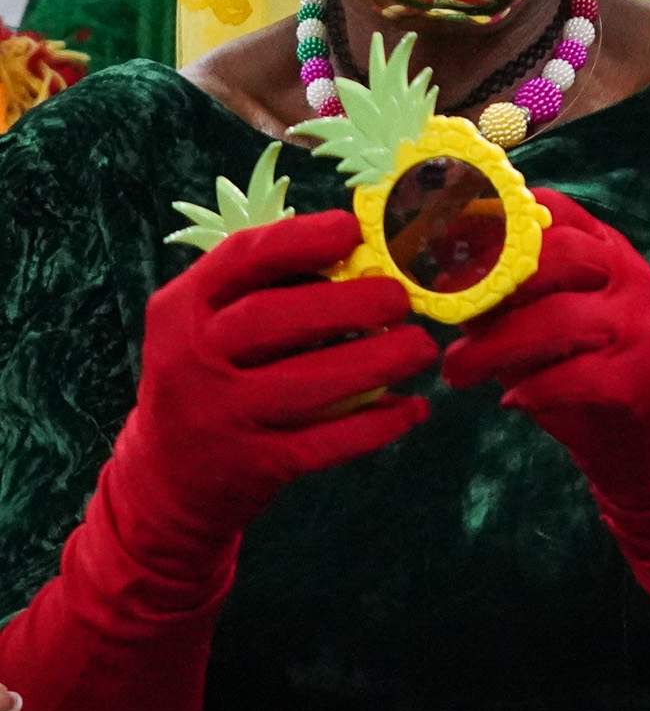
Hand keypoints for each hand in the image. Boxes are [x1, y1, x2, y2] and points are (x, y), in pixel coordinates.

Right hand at [122, 210, 439, 545]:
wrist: (167, 481)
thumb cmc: (209, 380)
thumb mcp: (209, 328)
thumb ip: (267, 289)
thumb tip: (362, 250)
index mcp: (182, 311)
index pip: (240, 260)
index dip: (300, 239)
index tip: (353, 230)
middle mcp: (191, 359)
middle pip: (271, 318)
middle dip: (347, 303)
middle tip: (400, 298)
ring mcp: (220, 417)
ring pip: (305, 384)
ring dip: (375, 361)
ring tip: (421, 347)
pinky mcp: (253, 465)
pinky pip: (325, 443)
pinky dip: (375, 425)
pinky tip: (413, 409)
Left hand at [440, 192, 649, 495]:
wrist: (641, 427)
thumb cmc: (575, 361)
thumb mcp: (533, 317)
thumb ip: (496, 295)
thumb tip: (435, 278)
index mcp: (601, 246)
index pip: (551, 209)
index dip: (492, 219)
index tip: (440, 241)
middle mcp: (627, 273)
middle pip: (556, 256)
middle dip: (489, 288)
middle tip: (445, 321)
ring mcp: (639, 322)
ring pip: (560, 319)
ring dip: (495, 348)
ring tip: (456, 373)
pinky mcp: (640, 374)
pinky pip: (576, 376)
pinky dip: (533, 390)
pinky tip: (510, 401)